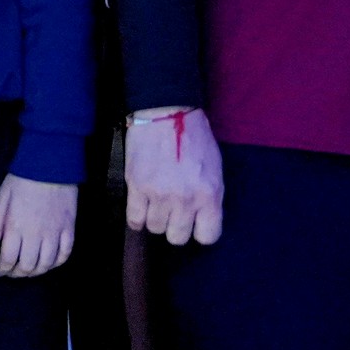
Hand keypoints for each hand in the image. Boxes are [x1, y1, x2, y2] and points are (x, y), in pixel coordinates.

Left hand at [0, 175, 76, 277]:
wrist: (51, 163)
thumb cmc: (23, 178)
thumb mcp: (2, 197)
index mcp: (16, 226)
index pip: (8, 258)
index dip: (3, 270)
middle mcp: (36, 234)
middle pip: (27, 266)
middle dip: (17, 274)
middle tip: (12, 273)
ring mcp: (55, 233)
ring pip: (46, 264)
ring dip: (36, 272)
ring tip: (29, 271)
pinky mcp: (69, 228)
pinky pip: (65, 254)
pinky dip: (57, 264)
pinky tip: (49, 264)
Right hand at [125, 106, 224, 245]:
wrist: (167, 112)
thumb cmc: (195, 138)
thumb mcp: (215, 169)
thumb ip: (209, 197)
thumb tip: (201, 218)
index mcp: (209, 195)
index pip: (207, 236)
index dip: (200, 231)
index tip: (195, 223)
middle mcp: (185, 200)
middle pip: (177, 237)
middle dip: (175, 226)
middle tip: (173, 211)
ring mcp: (159, 195)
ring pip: (155, 228)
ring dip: (155, 218)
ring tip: (156, 202)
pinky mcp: (137, 187)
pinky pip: (134, 219)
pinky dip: (137, 218)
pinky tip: (141, 206)